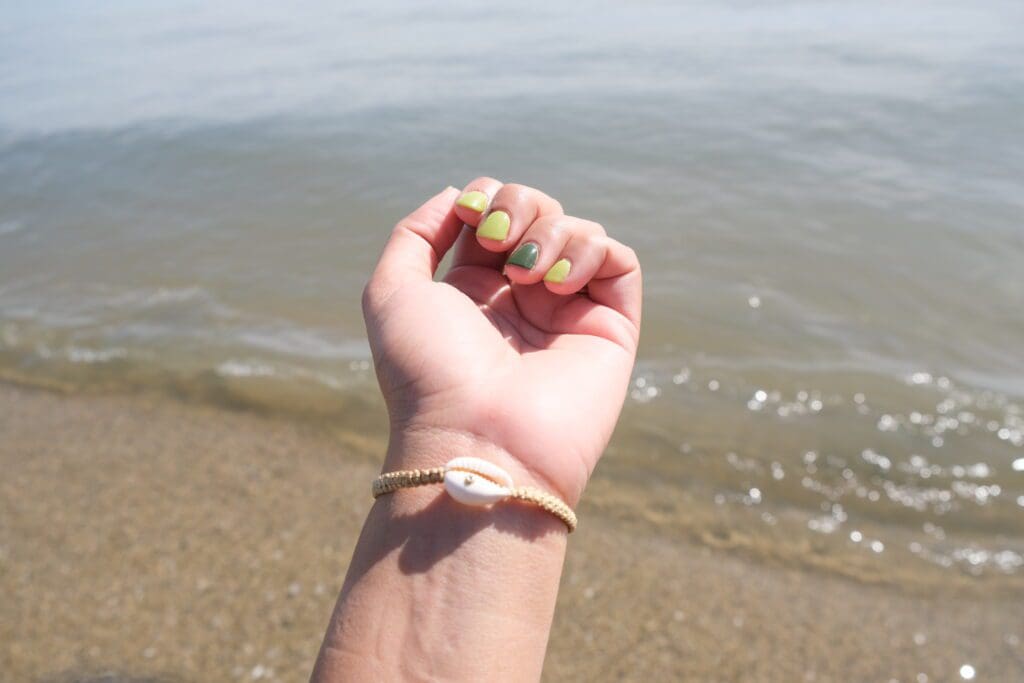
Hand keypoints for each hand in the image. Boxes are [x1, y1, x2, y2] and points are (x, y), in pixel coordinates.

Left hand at [362, 178, 641, 505]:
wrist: (476, 440)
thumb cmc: (427, 372)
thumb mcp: (393, 293)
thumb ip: (416, 234)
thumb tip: (461, 197)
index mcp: (474, 289)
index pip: (495, 212)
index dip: (487, 197)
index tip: (472, 215)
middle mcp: (524, 298)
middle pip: (539, 210)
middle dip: (520, 204)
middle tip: (499, 241)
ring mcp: (568, 312)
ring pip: (580, 230)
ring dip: (551, 232)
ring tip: (526, 276)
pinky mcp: (610, 328)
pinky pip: (620, 261)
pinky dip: (592, 252)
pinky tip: (559, 283)